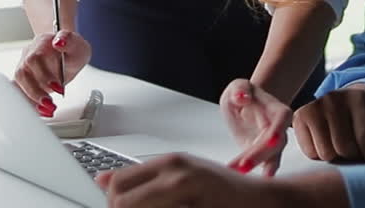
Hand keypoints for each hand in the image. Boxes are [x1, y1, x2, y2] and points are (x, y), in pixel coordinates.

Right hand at [12, 29, 90, 116]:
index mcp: (41, 43)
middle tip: (51, 103)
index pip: (35, 58)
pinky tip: (40, 111)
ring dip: (31, 99)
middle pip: (22, 73)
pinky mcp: (23, 80)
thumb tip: (59, 42)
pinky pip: (19, 92)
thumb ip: (70, 42)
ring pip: (17, 84)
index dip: (43, 75)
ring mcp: (24, 67)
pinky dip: (28, 103)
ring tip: (47, 109)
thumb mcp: (78, 45)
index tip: (58, 88)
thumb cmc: (71, 50)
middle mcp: (29, 54)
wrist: (65, 52)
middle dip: (36, 92)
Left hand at [96, 153, 285, 207]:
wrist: (263, 200)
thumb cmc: (223, 191)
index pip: (118, 183)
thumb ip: (144, 178)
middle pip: (123, 202)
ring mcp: (190, 194)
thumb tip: (101, 180)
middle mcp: (178, 175)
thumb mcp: (182, 175)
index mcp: (171, 162)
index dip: (115, 203)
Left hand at [220, 79, 291, 176]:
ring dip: (255, 166)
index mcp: (276, 108)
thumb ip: (240, 89)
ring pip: (270, 158)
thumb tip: (242, 97)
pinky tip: (241, 178)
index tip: (272, 141)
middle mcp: (279, 128)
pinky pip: (261, 166)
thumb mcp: (238, 85)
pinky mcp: (263, 155)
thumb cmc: (242, 93)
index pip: (282, 118)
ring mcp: (272, 144)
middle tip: (243, 165)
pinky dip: (252, 173)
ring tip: (238, 173)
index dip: (279, 129)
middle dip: (260, 155)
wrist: (246, 104)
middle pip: (275, 144)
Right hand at [293, 83, 364, 162]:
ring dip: (336, 157)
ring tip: (342, 146)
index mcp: (359, 99)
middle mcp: (334, 98)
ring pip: (325, 153)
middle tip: (356, 149)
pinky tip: (327, 143)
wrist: (349, 102)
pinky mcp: (300, 116)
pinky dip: (319, 155)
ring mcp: (314, 106)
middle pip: (344, 149)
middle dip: (354, 157)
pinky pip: (310, 152)